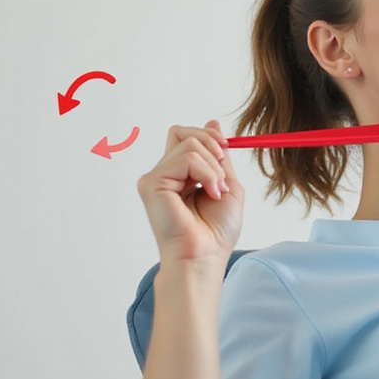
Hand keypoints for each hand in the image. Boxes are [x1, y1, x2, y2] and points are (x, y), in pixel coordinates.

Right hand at [137, 120, 244, 268]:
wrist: (206, 255)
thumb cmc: (216, 232)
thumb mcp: (227, 184)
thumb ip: (219, 156)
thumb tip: (213, 123)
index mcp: (181, 175)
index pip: (186, 137)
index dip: (207, 136)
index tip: (225, 148)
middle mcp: (165, 174)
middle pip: (183, 132)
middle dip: (211, 144)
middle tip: (223, 173)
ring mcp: (156, 178)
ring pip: (189, 144)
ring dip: (213, 166)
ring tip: (216, 191)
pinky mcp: (151, 183)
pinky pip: (185, 158)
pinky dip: (206, 172)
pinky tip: (209, 193)